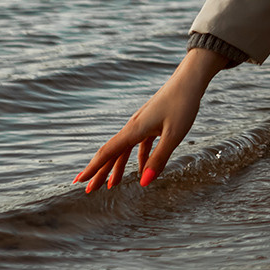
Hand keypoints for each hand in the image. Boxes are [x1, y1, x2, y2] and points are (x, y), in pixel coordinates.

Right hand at [74, 47, 229, 192]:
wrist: (189, 80)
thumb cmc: (183, 104)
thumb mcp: (174, 135)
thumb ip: (159, 159)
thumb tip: (144, 183)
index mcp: (134, 129)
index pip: (108, 152)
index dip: (93, 168)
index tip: (80, 181)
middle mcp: (134, 126)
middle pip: (112, 153)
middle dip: (101, 172)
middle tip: (90, 189)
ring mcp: (142, 124)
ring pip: (125, 149)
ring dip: (117, 167)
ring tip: (112, 185)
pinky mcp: (152, 122)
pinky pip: (140, 144)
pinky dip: (139, 158)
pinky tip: (142, 170)